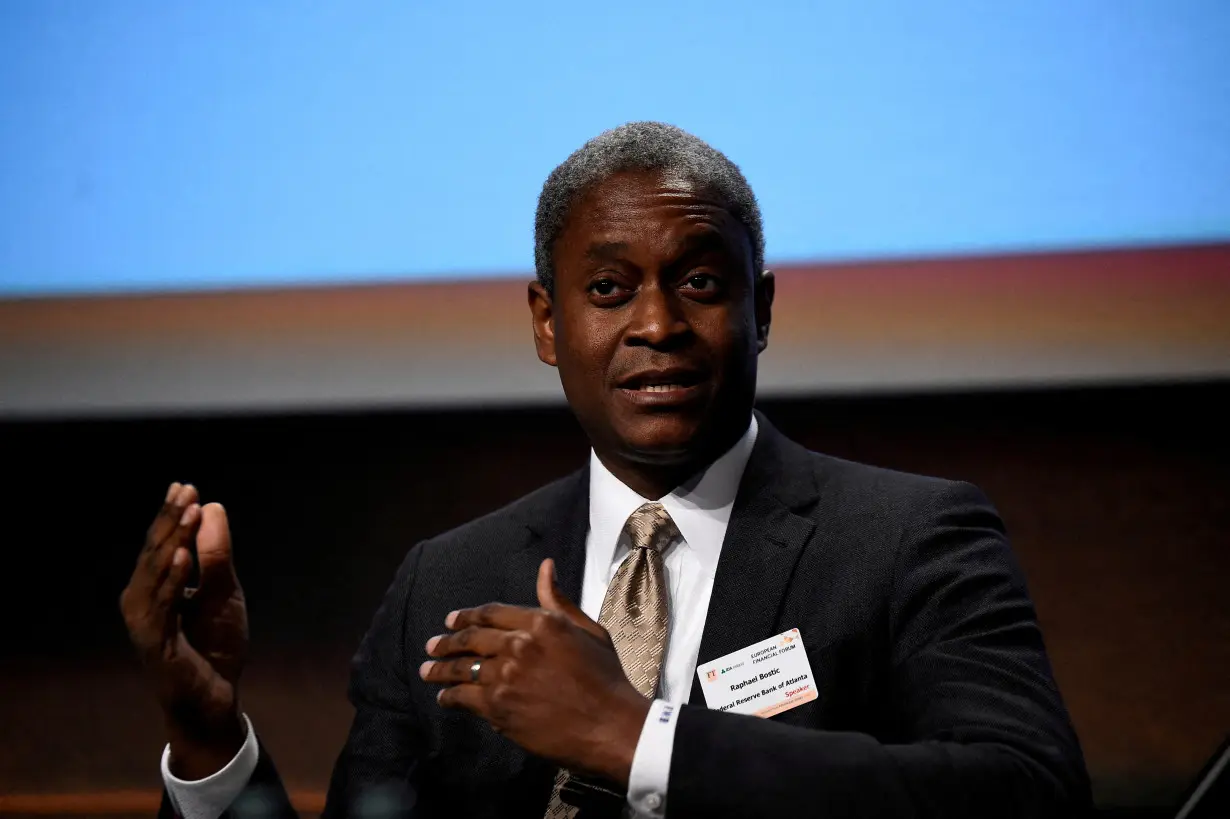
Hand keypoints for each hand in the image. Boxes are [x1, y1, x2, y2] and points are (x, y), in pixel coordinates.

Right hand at [119, 482, 248, 778]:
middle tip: (185, 490)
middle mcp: (142, 600)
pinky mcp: (154, 642)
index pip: (162, 543)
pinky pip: (161, 607)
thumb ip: (216, 554)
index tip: (185, 486)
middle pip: (154, 552)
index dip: (171, 515)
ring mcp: (144, 622)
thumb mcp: (223, 591)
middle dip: (169, 520)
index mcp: (156, 586)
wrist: (215, 696)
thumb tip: (211, 507)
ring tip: (187, 513)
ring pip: (154, 574)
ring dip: (172, 542)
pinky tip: (182, 558)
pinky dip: (171, 582)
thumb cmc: (214, 643)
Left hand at [420, 559, 650, 784]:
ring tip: (427, 671)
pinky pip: (464, 697)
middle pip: (471, 639)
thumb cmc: (606, 678)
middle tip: (432, 646)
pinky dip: (450, 697)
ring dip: (440, 669)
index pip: (492, 613)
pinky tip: (444, 698)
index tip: (451, 620)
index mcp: (541, 622)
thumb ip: (559, 602)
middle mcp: (519, 644)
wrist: (610, 725)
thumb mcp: (588, 631)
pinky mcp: (498, 706)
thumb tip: (545, 567)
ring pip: (463, 668)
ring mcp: (506, 676)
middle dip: (447, 642)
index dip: (467, 616)